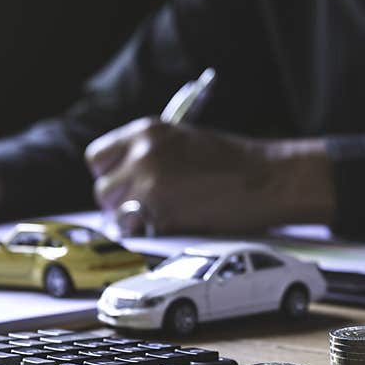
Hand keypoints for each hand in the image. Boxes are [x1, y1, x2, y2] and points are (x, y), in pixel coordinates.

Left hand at [84, 117, 334, 234]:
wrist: (266, 178)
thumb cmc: (232, 162)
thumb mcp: (182, 141)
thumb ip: (149, 155)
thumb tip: (122, 181)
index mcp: (146, 131)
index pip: (97, 157)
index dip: (110, 174)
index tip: (124, 184)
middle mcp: (141, 154)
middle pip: (103, 190)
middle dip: (119, 202)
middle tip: (145, 207)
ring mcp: (148, 184)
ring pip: (115, 215)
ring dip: (133, 220)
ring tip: (163, 216)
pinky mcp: (160, 212)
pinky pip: (137, 231)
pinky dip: (150, 233)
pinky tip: (176, 223)